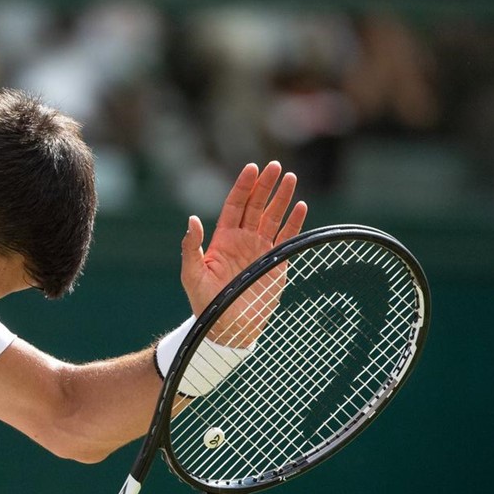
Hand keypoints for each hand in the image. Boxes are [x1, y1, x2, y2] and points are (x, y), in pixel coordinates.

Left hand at [179, 162, 307, 330]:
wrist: (228, 327)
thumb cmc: (206, 303)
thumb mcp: (192, 275)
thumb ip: (191, 247)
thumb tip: (192, 220)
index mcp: (223, 239)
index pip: (235, 205)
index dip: (243, 186)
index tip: (252, 169)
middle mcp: (243, 239)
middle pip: (256, 205)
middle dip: (265, 185)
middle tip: (276, 166)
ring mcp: (260, 249)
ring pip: (273, 216)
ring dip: (282, 198)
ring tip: (291, 178)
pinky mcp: (275, 261)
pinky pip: (287, 237)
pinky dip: (294, 222)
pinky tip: (301, 206)